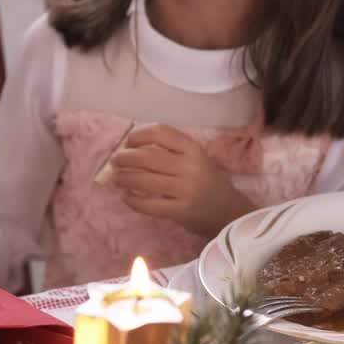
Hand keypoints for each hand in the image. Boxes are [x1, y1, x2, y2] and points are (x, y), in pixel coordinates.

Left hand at [110, 124, 251, 235]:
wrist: (227, 211)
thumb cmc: (206, 181)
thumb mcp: (196, 158)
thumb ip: (170, 151)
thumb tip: (131, 148)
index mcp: (194, 149)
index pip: (161, 133)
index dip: (139, 135)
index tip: (129, 142)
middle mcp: (190, 167)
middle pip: (147, 157)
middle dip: (125, 157)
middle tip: (115, 161)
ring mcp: (186, 190)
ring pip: (144, 180)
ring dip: (124, 178)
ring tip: (116, 178)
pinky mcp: (181, 211)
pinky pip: (148, 205)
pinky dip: (132, 200)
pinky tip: (126, 197)